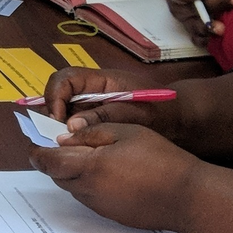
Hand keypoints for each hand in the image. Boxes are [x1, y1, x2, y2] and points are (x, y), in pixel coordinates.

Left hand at [29, 123, 203, 231]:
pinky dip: (89, 184)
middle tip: (65, 144)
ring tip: (91, 156)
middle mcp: (88, 190)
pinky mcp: (111, 214)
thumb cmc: (160, 159)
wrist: (186, 196)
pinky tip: (109, 173)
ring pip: (73, 187)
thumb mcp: (125, 131)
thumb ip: (90, 133)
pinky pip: (89, 197)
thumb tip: (63, 137)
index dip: (36, 152)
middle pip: (58, 175)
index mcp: (88, 167)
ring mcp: (99, 206)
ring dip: (73, 172)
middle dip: (55, 160)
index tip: (34, 142)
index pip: (47, 162)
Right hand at [39, 66, 182, 136]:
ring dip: (58, 130)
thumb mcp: (135, 113)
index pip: (65, 79)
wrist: (181, 122)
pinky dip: (69, 140)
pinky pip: (74, 128)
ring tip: (60, 148)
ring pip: (63, 115)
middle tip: (52, 139)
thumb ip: (105, 116)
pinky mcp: (96, 124)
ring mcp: (93, 109)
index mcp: (101, 81)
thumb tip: (71, 125)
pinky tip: (73, 153)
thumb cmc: (162, 111)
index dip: (54, 95)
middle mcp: (92, 93)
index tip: (57, 119)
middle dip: (51, 116)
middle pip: (58, 97)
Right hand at [161, 0, 232, 38]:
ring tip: (225, 28)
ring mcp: (183, 19)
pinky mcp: (190, 27)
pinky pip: (196, 38)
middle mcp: (177, 6)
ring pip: (196, 26)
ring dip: (211, 27)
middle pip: (196, 9)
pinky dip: (206, 40)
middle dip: (219, 4)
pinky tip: (219, 39)